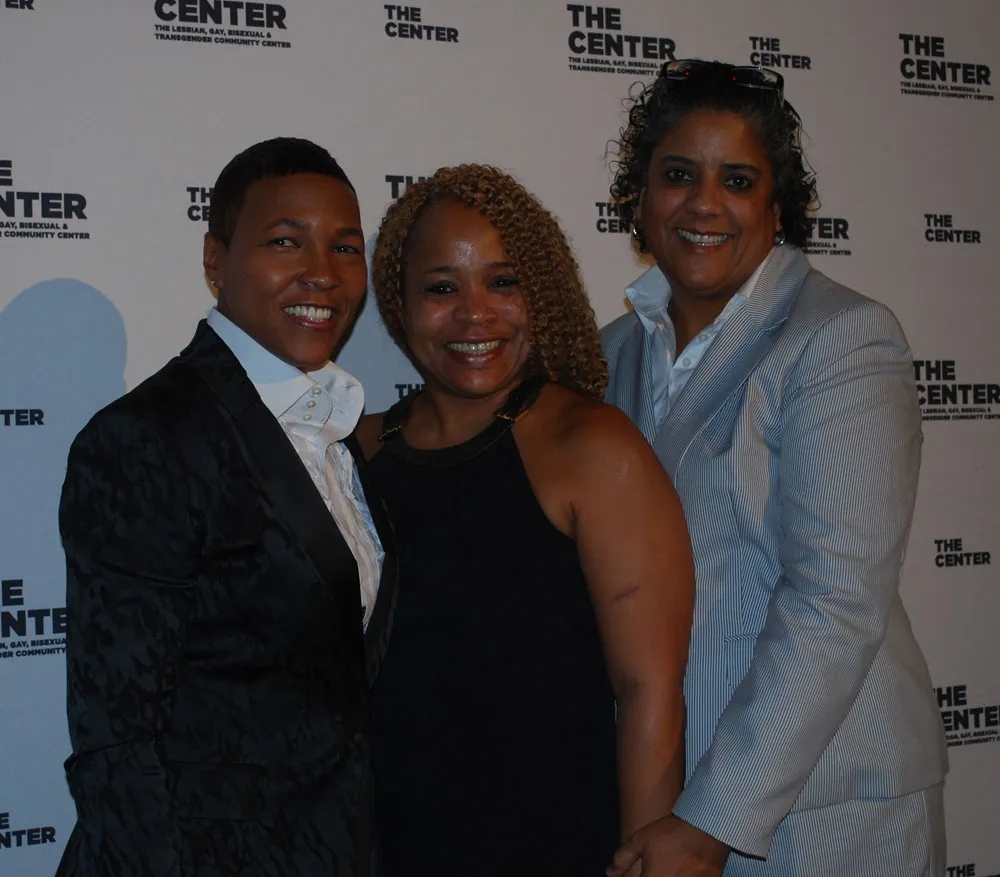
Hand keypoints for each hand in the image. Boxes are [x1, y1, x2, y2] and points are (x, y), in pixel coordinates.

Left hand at [607, 815, 729, 876]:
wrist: (705, 829)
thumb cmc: (671, 834)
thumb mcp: (640, 840)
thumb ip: (622, 859)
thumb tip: (610, 873)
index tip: (645, 871)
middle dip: (653, 876)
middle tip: (658, 867)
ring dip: (668, 876)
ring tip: (671, 866)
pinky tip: (683, 869)